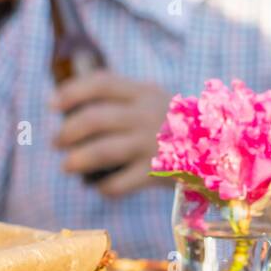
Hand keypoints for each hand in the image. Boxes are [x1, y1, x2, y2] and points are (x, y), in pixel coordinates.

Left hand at [52, 70, 170, 196]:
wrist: (218, 150)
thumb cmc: (175, 125)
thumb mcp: (154, 99)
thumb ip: (123, 97)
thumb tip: (73, 104)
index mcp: (143, 93)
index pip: (101, 83)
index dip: (71, 92)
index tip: (52, 104)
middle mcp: (146, 116)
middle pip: (94, 119)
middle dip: (67, 131)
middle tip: (56, 141)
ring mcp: (151, 145)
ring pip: (102, 151)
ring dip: (77, 160)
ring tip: (66, 166)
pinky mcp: (156, 173)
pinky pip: (119, 183)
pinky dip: (103, 187)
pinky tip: (99, 187)